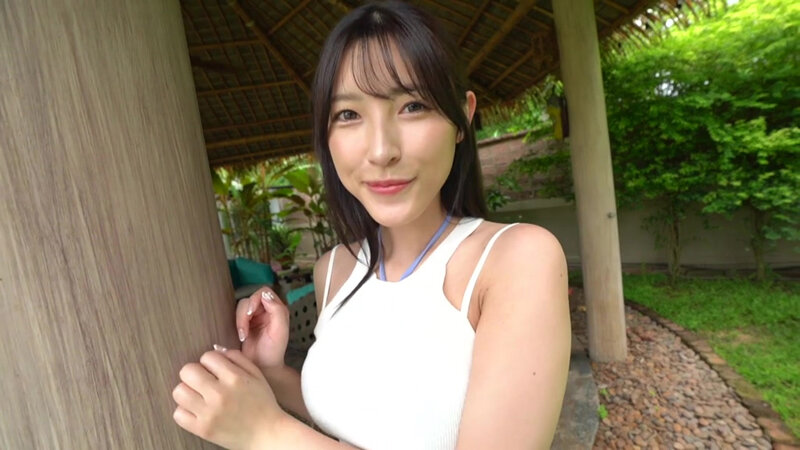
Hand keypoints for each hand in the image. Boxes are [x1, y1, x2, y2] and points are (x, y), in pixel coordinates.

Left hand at [172, 346, 286, 448]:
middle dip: (194, 373)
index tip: (214, 370)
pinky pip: (178, 414)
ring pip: (179, 392)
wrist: (267, 434)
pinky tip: (197, 410)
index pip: (207, 357)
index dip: (209, 362)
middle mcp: (220, 394)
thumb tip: (217, 351)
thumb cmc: (263, 404)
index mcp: (235, 378)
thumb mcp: (257, 375)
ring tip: (198, 396)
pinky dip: (185, 411)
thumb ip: (238, 358)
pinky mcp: (202, 429)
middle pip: (187, 371)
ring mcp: (209, 413)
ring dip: (187, 391)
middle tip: (202, 381)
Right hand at [236, 287, 289, 370]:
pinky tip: (241, 336)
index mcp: (277, 309)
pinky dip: (237, 324)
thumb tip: (266, 296)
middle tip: (245, 328)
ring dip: (240, 320)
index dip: (256, 299)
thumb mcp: (280, 331)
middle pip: (250, 299)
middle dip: (245, 313)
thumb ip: (277, 311)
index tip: (251, 312)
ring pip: (241, 307)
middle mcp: (265, 310)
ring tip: (243, 334)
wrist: (263, 367)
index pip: (264, 292)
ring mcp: (254, 317)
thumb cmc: (273, 352)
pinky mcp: (244, 323)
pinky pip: (235, 316)